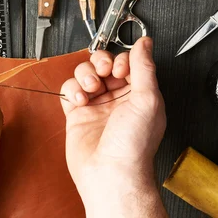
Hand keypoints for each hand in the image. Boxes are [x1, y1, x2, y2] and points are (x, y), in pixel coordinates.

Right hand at [60, 37, 165, 198]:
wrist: (110, 174)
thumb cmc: (133, 146)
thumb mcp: (148, 99)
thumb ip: (145, 67)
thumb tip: (145, 43)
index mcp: (139, 94)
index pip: (127, 63)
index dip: (121, 60)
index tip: (120, 69)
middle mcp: (118, 98)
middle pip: (103, 64)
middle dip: (100, 63)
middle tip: (104, 73)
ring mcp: (96, 106)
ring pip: (84, 73)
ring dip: (85, 75)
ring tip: (91, 88)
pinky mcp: (77, 114)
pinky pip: (69, 90)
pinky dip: (71, 89)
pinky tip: (80, 99)